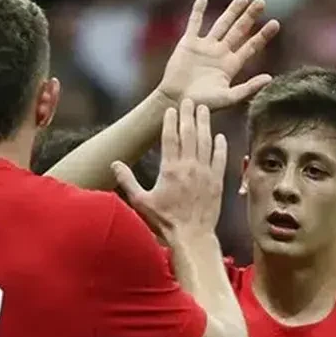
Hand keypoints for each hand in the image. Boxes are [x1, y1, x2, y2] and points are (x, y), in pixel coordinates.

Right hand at [112, 98, 226, 239]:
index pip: (170, 138)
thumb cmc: (165, 221)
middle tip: (189, 100)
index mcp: (170, 169)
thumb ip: (128, 180)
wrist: (192, 236)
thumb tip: (114, 163)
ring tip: (204, 110)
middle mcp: (189, 167)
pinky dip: (220, 146)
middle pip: (189, 134)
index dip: (170, 121)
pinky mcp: (217, 182)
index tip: (171, 108)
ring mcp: (205, 173)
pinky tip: (220, 136)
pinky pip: (221, 159)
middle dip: (189, 115)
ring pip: (206, 142)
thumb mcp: (141, 201)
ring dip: (205, 124)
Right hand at [156, 0, 280, 109]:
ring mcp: (204, 47)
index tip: (276, 23)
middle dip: (250, 16)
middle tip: (261, 2)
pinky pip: (194, 24)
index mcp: (231, 65)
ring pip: (221, 24)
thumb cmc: (203, 104)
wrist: (177, 102)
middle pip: (239, 30)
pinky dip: (197, 12)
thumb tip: (270, 78)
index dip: (263, 35)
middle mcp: (220, 53)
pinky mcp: (188, 44)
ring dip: (231, 11)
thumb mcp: (229, 98)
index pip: (251, 46)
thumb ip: (249, 88)